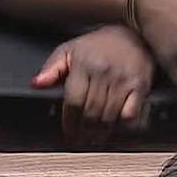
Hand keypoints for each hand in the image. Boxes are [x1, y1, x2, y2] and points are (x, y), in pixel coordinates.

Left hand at [31, 25, 154, 144]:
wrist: (135, 35)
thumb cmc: (101, 45)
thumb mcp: (71, 50)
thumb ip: (52, 68)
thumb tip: (36, 84)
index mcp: (84, 63)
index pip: (73, 101)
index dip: (69, 122)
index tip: (68, 133)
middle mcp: (103, 72)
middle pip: (90, 113)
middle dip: (84, 131)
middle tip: (80, 141)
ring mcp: (123, 81)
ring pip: (108, 117)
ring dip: (100, 133)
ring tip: (94, 140)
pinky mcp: (139, 88)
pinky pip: (128, 115)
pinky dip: (120, 126)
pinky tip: (114, 130)